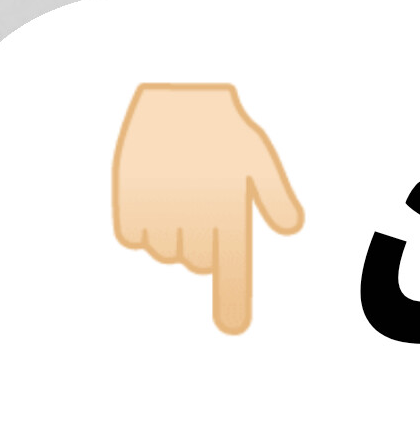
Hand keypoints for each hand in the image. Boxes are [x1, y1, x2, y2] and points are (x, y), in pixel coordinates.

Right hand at [112, 80, 302, 331]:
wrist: (166, 91)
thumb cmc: (216, 124)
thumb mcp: (253, 151)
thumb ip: (274, 193)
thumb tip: (291, 226)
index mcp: (226, 203)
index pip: (230, 264)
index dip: (232, 300)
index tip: (232, 329)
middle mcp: (192, 213)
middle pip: (196, 261)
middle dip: (199, 239)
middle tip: (198, 198)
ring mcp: (158, 212)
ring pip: (165, 251)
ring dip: (170, 230)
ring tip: (174, 187)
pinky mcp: (128, 208)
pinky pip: (136, 237)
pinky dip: (141, 220)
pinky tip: (149, 188)